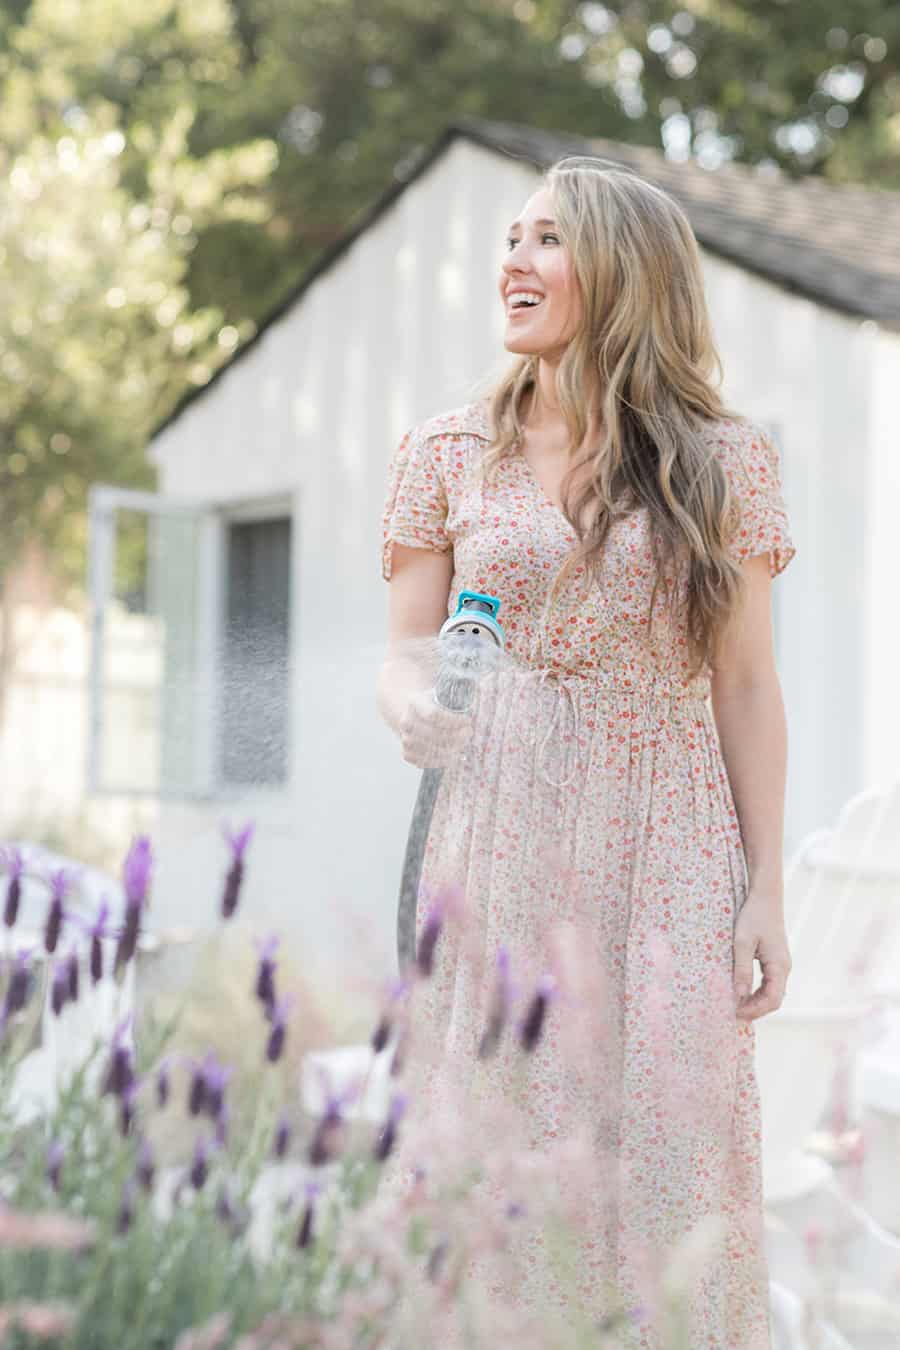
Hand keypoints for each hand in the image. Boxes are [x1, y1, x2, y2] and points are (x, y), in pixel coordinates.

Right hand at [398, 687, 473, 769]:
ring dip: (452, 750)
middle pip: (434, 734)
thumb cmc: (433, 705)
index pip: (434, 714)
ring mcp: (405, 739)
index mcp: (414, 702)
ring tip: (464, 744)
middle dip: (456, 736)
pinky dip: (442, 761)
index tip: (468, 720)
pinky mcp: (407, 753)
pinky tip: (454, 756)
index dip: (454, 720)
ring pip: (431, 750)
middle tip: (469, 733)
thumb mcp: (441, 694)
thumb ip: (455, 696)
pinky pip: (426, 761)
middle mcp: (406, 721)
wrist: (413, 716)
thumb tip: (477, 693)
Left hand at [733, 889, 791, 1020]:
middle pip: (773, 1000)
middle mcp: (784, 968)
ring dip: (755, 1002)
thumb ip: (741, 969)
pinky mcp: (774, 960)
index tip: (736, 1014)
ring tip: (734, 1007)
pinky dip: (756, 992)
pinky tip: (741, 993)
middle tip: (732, 1015)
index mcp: (779, 965)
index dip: (755, 1011)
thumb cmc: (753, 916)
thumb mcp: (742, 942)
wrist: (765, 896)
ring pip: (771, 993)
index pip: (773, 999)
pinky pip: (768, 983)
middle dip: (755, 1010)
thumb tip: (738, 995)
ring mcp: (780, 964)